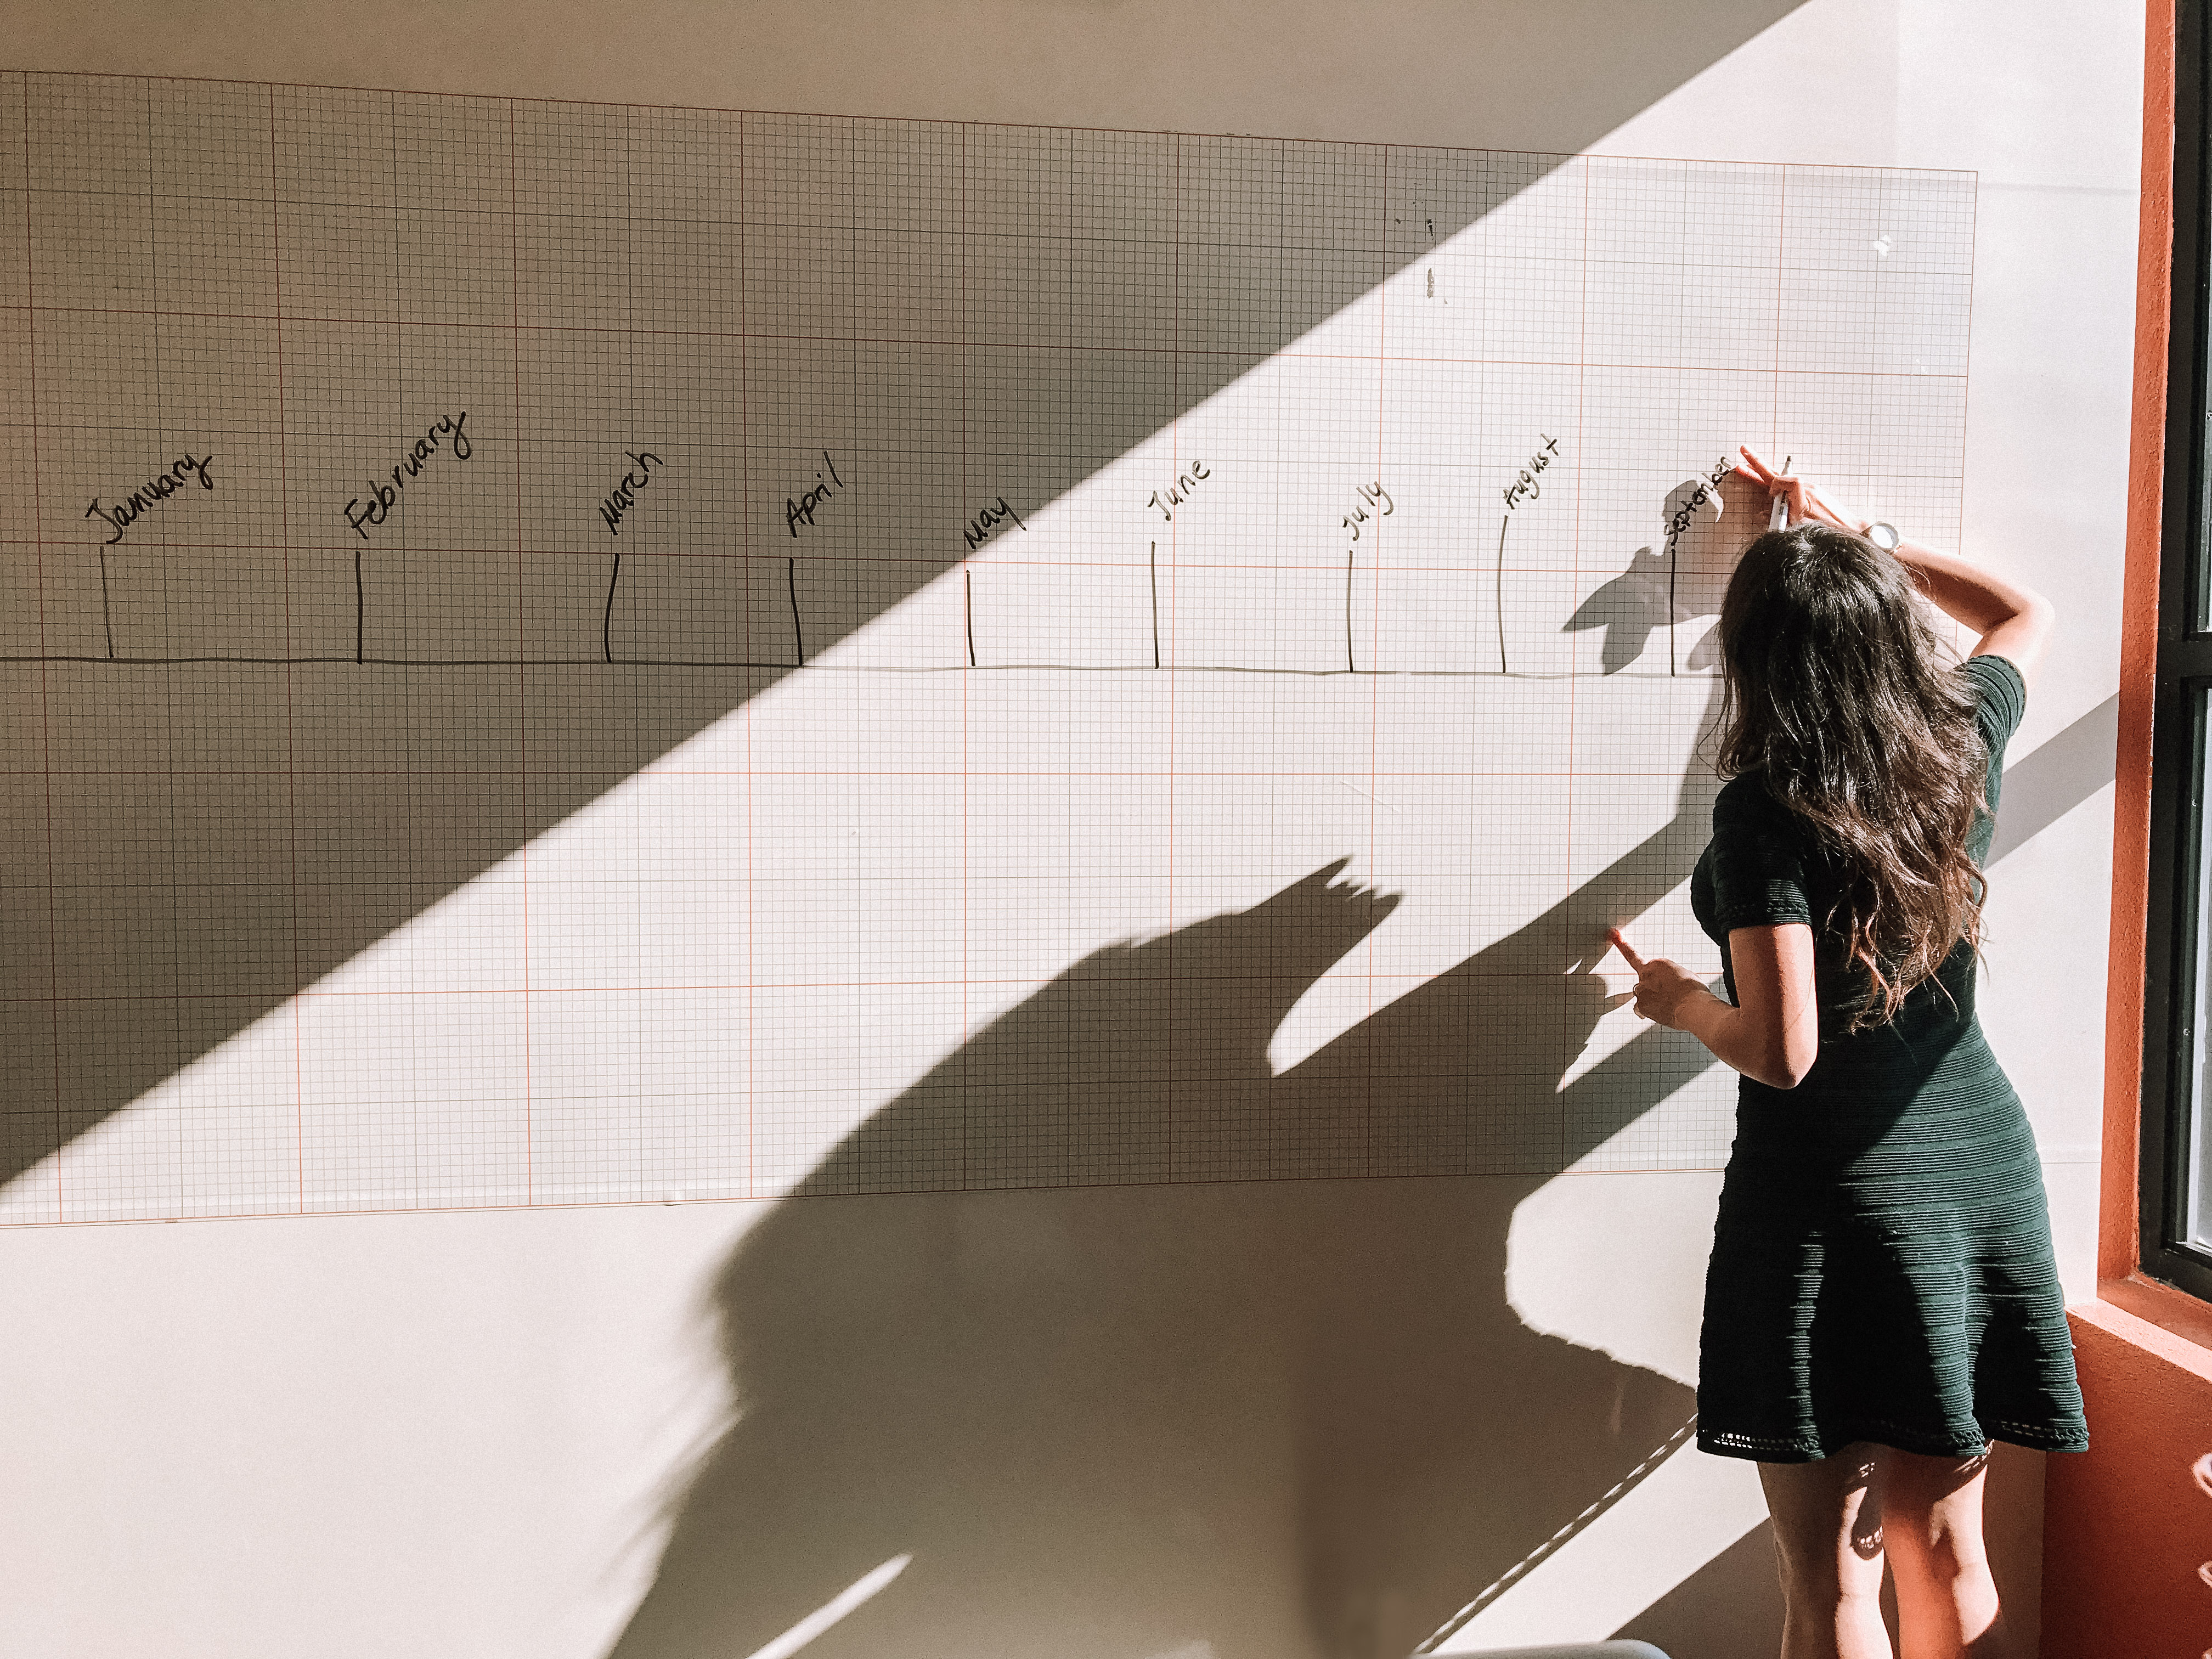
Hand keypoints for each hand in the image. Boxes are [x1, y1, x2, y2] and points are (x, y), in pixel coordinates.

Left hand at [1607, 927, 1713, 1029]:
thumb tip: (1669, 985)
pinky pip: (1641, 1009)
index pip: (1634, 955)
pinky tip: (1663, 1012)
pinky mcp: (1641, 1005)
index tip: (1613, 935)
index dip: (1622, 945)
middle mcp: (1646, 975)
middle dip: (1653, 987)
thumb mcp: (1685, 974)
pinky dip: (1650, 1012)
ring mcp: (1641, 991)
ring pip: (1642, 995)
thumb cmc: (1693, 991)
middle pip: (1644, 981)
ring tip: (1670, 1004)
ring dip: (1653, 1000)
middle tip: (1668, 994)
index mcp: (1657, 964)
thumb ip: (1670, 976)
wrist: (1693, 1006)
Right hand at [1735, 446, 1862, 535]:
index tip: (1770, 496)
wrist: (1852, 530)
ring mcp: (1811, 489)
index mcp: (1803, 493)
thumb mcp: (1800, 526)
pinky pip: (1792, 487)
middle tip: (1744, 451)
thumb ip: (1779, 518)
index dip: (1773, 486)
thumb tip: (1763, 514)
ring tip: (1750, 469)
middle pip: (1778, 473)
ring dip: (1766, 475)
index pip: (1783, 480)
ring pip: (1784, 479)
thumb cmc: (1828, 529)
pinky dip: (1779, 485)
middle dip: (1758, 463)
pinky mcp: (1813, 494)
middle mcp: (1807, 488)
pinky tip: (1772, 490)